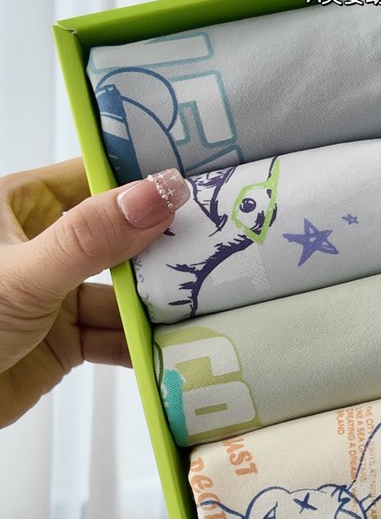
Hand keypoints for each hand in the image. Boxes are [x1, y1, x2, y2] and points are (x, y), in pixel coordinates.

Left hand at [0, 160, 188, 426]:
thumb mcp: (23, 272)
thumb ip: (91, 237)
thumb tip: (158, 194)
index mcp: (21, 203)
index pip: (95, 175)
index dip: (145, 178)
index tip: (200, 182)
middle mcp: (43, 243)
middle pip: (119, 236)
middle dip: (162, 247)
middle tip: (220, 246)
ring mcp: (56, 294)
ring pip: (122, 291)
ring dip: (158, 302)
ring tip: (210, 301)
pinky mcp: (66, 341)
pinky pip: (116, 335)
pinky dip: (144, 343)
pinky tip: (177, 343)